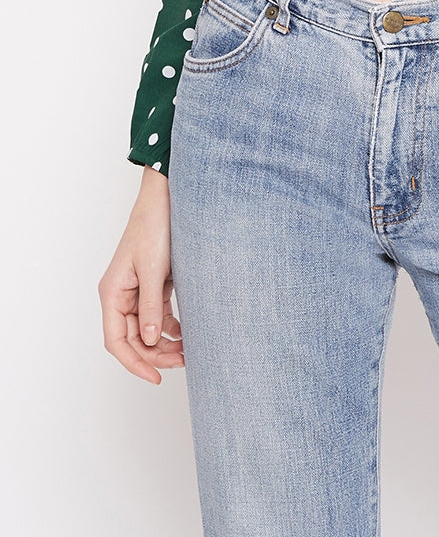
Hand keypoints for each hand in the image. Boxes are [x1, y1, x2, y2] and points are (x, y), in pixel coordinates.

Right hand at [98, 166, 184, 381]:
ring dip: (165, 342)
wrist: (167, 198)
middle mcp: (122, 295)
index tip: (155, 377)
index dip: (134, 362)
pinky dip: (171, 326)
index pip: (116, 341)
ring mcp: (138, 290)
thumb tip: (148, 340)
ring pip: (147, 328)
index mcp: (113, 293)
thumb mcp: (154, 270)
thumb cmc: (154, 228)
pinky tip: (187, 333)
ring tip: (189, 351)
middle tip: (183, 361)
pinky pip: (159, 313)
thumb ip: (150, 307)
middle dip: (156, 354)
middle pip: (133, 338)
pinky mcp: (155, 283)